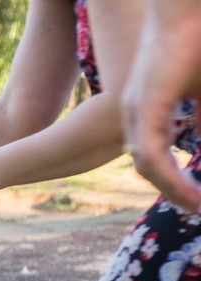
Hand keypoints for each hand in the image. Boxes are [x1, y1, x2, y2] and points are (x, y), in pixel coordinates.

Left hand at [121, 2, 200, 212]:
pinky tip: (192, 194)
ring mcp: (137, 112)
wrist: (184, 7)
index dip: (176, 178)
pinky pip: (152, 155)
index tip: (197, 198)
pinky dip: (171, 178)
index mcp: (150, 108)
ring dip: (174, 190)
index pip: (159, 153)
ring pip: (150, 166)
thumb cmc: (199, 42)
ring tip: (198, 207)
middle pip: (151, 165)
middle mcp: (137, 113)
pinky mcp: (144, 108)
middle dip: (175, 190)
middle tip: (197, 210)